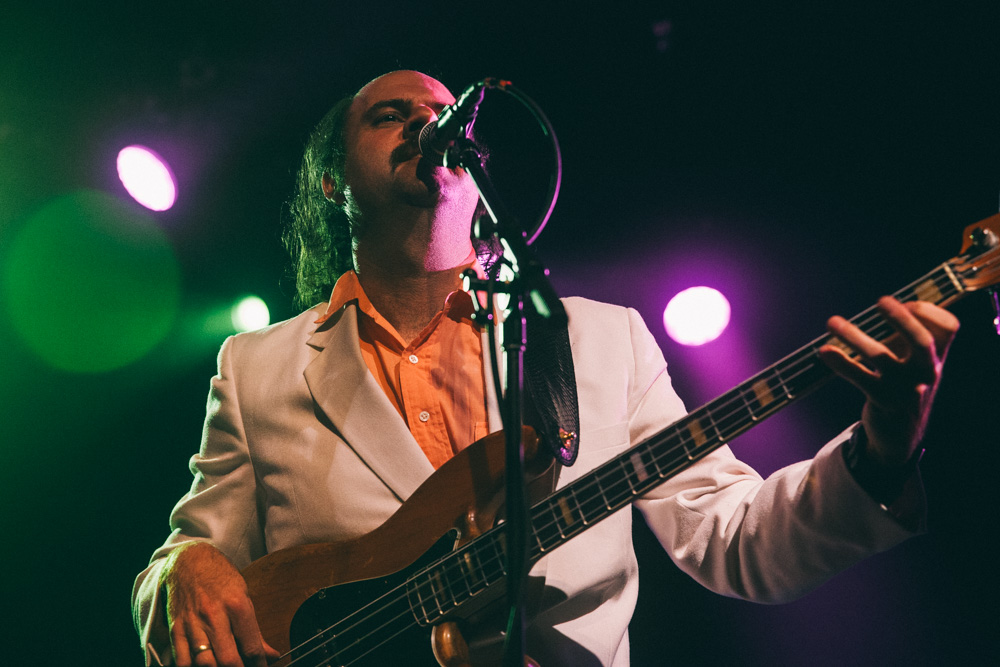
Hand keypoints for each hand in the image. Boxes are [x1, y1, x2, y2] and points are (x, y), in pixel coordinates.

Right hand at [160, 541, 280, 666]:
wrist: (189, 560)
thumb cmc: (220, 577)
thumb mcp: (245, 596)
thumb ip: (255, 631)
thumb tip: (272, 655)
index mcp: (236, 605)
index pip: (252, 647)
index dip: (260, 665)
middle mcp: (214, 616)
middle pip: (228, 660)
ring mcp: (192, 624)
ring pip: (204, 663)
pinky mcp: (176, 629)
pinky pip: (181, 660)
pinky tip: (203, 666)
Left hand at [818, 296, 958, 466]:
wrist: (901, 438)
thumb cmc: (905, 390)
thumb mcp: (916, 365)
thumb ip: (908, 338)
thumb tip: (895, 304)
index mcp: (935, 358)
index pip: (948, 328)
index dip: (929, 311)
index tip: (906, 302)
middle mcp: (925, 372)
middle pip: (922, 341)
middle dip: (901, 319)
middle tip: (880, 300)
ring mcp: (905, 389)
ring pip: (881, 358)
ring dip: (855, 337)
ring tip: (832, 322)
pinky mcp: (884, 403)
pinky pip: (861, 379)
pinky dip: (842, 363)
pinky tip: (825, 352)